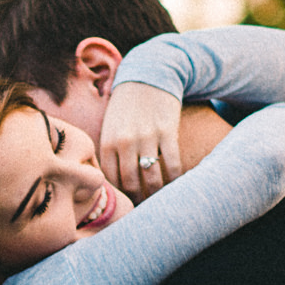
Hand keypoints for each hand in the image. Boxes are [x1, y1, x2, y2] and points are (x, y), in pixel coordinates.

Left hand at [97, 81, 183, 202]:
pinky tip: (176, 185)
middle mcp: (126, 142)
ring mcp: (147, 137)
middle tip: (145, 209)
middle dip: (138, 200)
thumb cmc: (128, 105)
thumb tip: (113, 183)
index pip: (111, 180)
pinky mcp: (167, 132)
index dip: (120, 196)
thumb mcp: (110, 125)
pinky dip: (175, 179)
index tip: (127, 204)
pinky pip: (172, 165)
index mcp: (108, 141)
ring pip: (153, 178)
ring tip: (160, 201)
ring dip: (157, 194)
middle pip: (132, 183)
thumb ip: (110, 151)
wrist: (150, 75)